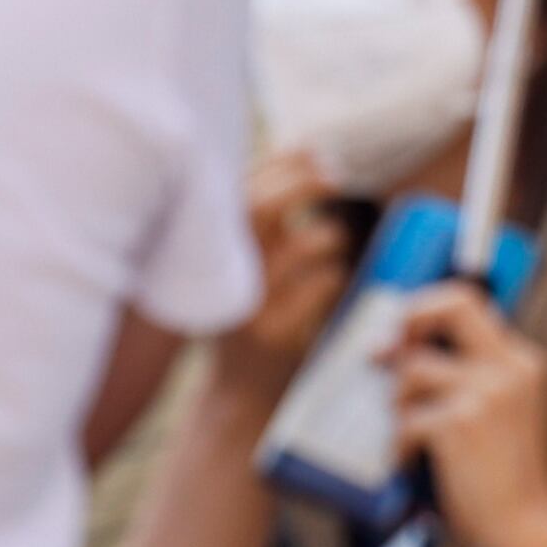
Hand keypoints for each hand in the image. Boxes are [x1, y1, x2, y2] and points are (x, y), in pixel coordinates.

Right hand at [220, 149, 364, 402]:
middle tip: (335, 175)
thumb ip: (258, 227)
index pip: (240, 191)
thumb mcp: (239, 270)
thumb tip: (304, 162)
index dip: (279, 164)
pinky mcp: (276, 334)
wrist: (235, 396)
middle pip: (261, 209)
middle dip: (303, 182)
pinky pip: (323, 285)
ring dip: (331, 235)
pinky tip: (335, 281)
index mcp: (210, 254)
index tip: (313, 150)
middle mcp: (221, 275)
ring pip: (305, 244)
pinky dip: (337, 275)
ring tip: (335, 245)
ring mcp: (248, 305)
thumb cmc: (247, 319)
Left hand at [387, 284, 546, 546]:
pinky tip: (406, 462)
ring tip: (406, 434)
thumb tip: (407, 346)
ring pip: (413, 370)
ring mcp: (487, 392)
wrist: (526, 522)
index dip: (428, 305)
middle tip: (381, 352)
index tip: (403, 329)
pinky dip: (398, 444)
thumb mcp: (504, 410)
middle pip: (450, 306)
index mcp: (523, 361)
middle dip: (408, 321)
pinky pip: (406, 419)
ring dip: (398, 404)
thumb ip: (473, 374)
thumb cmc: (506, 473)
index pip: (471, 301)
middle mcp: (510, 367)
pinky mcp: (461, 423)